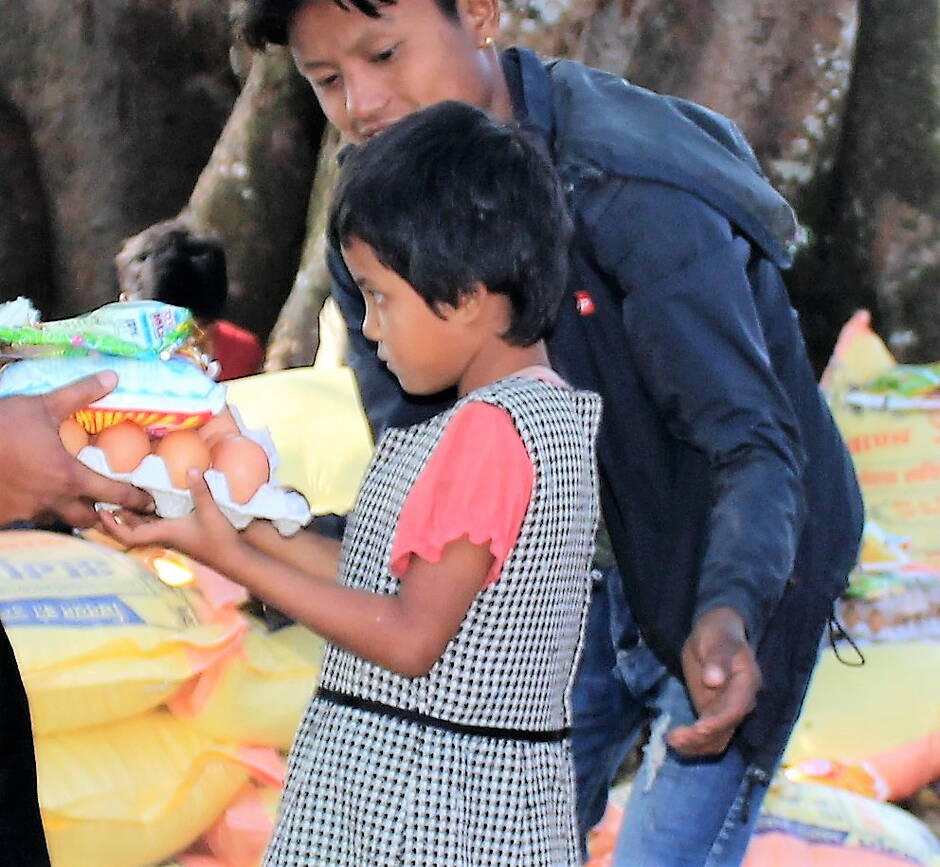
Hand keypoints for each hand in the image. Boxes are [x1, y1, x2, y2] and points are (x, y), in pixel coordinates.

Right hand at [0, 372, 151, 527]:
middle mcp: (53, 500)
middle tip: (112, 508)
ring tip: (75, 502)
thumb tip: (113, 377)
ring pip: (59, 521)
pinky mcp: (6, 516)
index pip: (113, 494)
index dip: (135, 500)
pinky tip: (37, 498)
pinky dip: (39, 511)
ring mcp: (28, 511)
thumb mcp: (42, 406)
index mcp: (69, 477)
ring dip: (70, 514)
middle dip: (102, 515)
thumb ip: (80, 394)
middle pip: (88, 518)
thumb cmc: (1, 426)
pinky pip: (30, 519)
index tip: (150, 504)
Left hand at [98, 467, 240, 569]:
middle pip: (130, 530)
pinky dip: (146, 515)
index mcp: (164, 533)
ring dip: (130, 515)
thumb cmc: (219, 539)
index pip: (129, 536)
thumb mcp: (211, 512)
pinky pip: (154, 524)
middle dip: (115, 517)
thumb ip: (200, 490)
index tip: (101, 511)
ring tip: (120, 496)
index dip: (112, 526)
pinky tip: (148, 501)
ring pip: (142, 527)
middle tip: (103, 498)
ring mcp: (170, 536)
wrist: (233, 559)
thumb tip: (191, 468)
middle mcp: (163, 536)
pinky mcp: (179, 533)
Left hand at [667, 606, 760, 755]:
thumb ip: (717, 659)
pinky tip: (674, 741)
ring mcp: (727, 711)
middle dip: (702, 737)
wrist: (716, 635)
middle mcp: (742, 702)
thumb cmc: (717, 634)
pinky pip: (708, 737)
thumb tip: (713, 680)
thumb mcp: (716, 640)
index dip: (718, 721)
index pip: (735, 709)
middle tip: (674, 738)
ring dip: (696, 745)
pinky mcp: (714, 715)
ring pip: (718, 739)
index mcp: (747, 682)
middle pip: (726, 729)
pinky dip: (693, 743)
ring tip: (671, 741)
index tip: (698, 728)